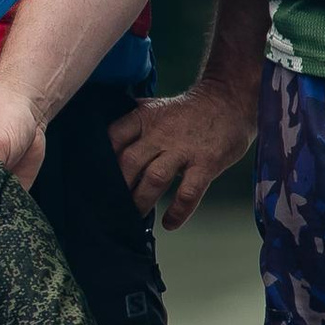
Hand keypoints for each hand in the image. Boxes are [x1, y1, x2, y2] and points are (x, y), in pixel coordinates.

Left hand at [110, 82, 253, 228]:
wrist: (231, 101)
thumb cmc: (188, 111)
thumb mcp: (156, 107)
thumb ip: (133, 123)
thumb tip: (104, 139)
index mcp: (143, 118)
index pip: (112, 137)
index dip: (100, 159)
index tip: (93, 178)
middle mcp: (160, 133)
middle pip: (129, 161)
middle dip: (118, 186)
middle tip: (111, 205)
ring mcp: (184, 149)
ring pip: (154, 178)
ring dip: (141, 201)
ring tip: (133, 217)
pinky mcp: (207, 163)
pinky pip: (189, 192)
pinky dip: (178, 211)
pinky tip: (169, 223)